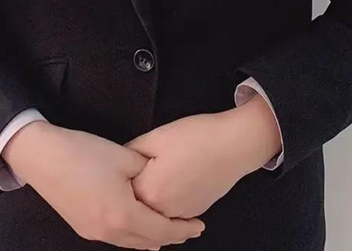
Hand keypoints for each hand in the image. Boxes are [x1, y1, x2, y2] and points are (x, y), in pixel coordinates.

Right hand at [3, 121, 206, 249]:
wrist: (43, 157)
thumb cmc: (85, 153)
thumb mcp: (125, 157)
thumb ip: (148, 172)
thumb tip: (161, 179)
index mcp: (124, 215)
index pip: (162, 230)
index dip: (183, 229)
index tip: (200, 225)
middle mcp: (109, 232)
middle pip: (148, 242)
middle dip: (170, 236)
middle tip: (188, 227)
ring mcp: (93, 232)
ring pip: (131, 243)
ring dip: (151, 237)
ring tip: (167, 227)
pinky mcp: (82, 226)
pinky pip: (116, 238)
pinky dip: (133, 234)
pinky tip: (138, 223)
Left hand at [123, 112, 249, 220]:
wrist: (234, 144)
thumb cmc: (197, 137)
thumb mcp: (156, 136)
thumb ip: (132, 152)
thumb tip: (117, 162)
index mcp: (150, 190)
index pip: (121, 191)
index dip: (117, 178)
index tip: (117, 168)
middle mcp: (164, 210)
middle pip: (135, 207)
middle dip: (130, 192)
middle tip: (131, 172)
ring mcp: (181, 214)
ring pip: (153, 214)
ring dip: (147, 201)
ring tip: (149, 178)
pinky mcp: (194, 212)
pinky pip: (170, 214)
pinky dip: (164, 205)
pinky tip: (166, 185)